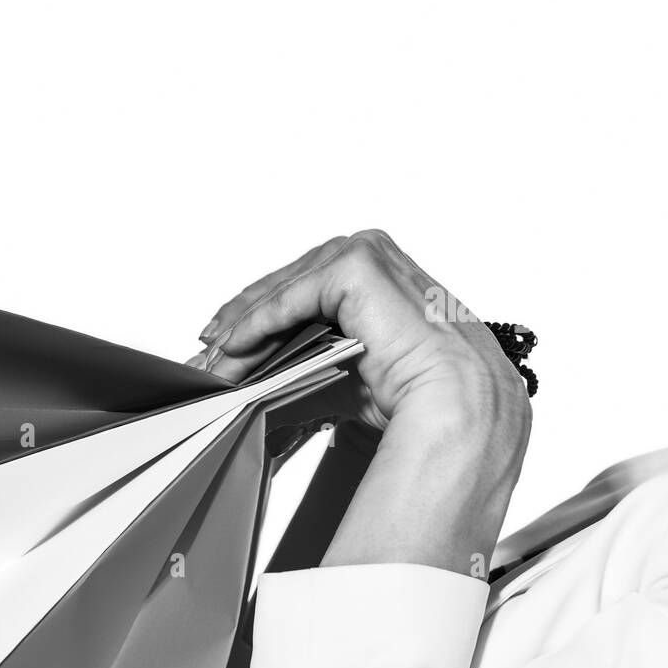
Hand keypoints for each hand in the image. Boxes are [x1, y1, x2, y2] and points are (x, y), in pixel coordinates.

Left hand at [192, 230, 531, 571]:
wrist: (458, 409)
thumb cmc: (425, 404)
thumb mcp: (351, 381)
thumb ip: (313, 372)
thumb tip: (263, 392)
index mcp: (391, 288)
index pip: (313, 292)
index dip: (267, 316)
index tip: (229, 346)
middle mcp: (382, 265)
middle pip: (295, 284)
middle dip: (247, 318)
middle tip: (209, 353)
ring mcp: (373, 259)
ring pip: (289, 287)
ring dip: (246, 322)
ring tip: (216, 357)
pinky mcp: (359, 266)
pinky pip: (294, 294)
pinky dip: (259, 320)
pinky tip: (234, 345)